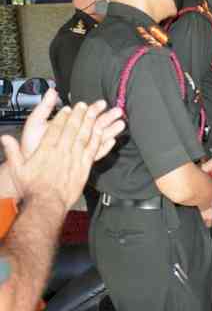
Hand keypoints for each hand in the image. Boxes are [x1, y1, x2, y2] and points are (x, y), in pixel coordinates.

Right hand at [1, 101, 123, 209]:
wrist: (47, 204)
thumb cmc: (33, 189)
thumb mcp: (18, 170)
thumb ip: (12, 152)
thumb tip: (5, 138)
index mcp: (46, 150)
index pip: (55, 129)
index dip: (62, 117)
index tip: (67, 109)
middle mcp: (62, 152)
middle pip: (72, 129)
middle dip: (78, 115)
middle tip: (83, 105)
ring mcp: (75, 159)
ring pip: (84, 137)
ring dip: (89, 123)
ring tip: (94, 113)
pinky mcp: (84, 168)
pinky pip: (93, 150)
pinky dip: (99, 139)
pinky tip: (102, 132)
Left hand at [20, 89, 123, 161]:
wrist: (29, 165)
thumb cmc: (31, 145)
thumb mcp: (35, 122)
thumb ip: (45, 107)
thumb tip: (52, 91)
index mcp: (67, 125)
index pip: (84, 114)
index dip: (94, 108)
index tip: (102, 103)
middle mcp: (75, 135)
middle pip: (96, 124)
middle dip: (108, 118)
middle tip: (118, 111)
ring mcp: (79, 147)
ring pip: (99, 137)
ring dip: (110, 130)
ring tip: (121, 124)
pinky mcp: (81, 160)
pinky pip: (96, 153)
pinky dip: (104, 148)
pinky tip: (112, 142)